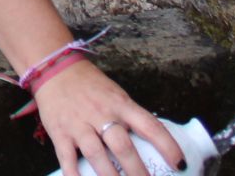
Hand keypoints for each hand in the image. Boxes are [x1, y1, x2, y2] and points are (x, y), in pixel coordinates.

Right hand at [33, 61, 184, 175]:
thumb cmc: (90, 85)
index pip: (150, 126)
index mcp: (120, 104)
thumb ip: (129, 117)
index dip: (167, 146)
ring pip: (97, 154)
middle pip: (123, 146)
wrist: (55, 69)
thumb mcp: (116, 95)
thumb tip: (152, 142)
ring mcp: (79, 124)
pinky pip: (67, 157)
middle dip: (137, 171)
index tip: (179, 164)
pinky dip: (74, 175)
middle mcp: (101, 114)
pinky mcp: (60, 132)